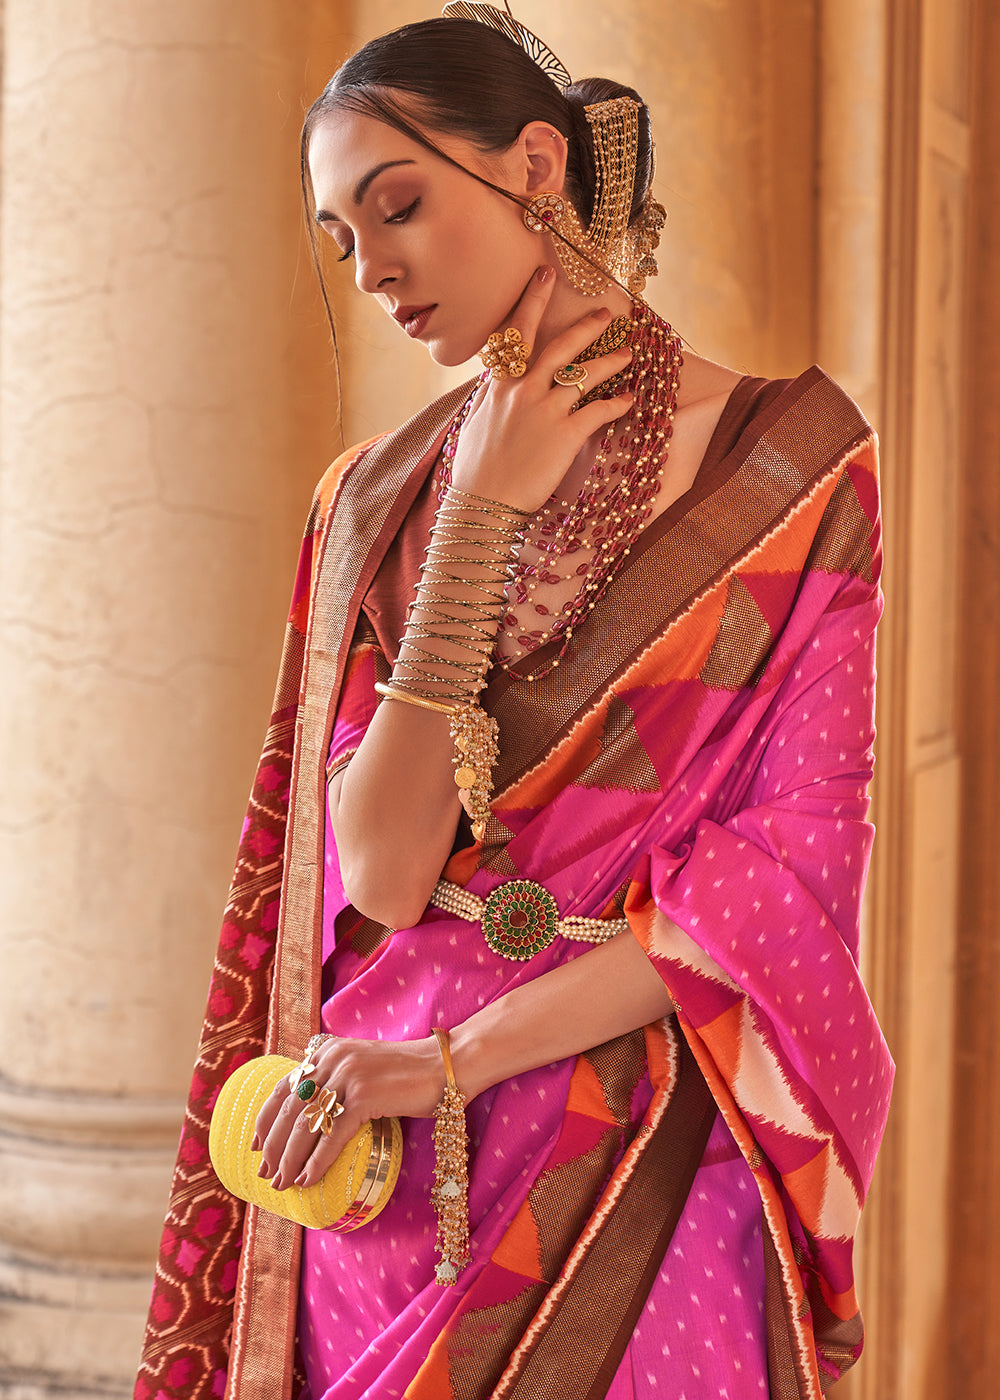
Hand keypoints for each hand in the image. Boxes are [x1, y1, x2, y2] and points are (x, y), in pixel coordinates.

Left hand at [252, 1035, 444, 1189]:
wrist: (444, 1066)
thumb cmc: (406, 1073)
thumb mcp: (361, 1068)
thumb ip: (334, 1081)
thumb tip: (307, 1118)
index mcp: (326, 1050)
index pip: (283, 1087)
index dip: (265, 1120)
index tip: (254, 1146)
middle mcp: (331, 1058)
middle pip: (290, 1109)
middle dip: (273, 1147)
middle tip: (266, 1174)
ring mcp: (347, 1075)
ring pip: (306, 1126)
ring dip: (290, 1160)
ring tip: (283, 1183)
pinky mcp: (364, 1096)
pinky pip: (331, 1136)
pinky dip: (316, 1162)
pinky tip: (308, 1180)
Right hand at [449, 266, 633, 513]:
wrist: (482, 506)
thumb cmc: (475, 472)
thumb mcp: (474, 425)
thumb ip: (489, 397)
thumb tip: (494, 381)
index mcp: (499, 386)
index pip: (516, 333)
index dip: (532, 301)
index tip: (545, 275)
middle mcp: (523, 391)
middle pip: (560, 347)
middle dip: (587, 327)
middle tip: (607, 315)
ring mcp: (545, 412)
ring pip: (585, 374)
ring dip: (610, 362)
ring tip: (629, 355)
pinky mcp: (565, 436)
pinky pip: (599, 411)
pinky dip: (617, 403)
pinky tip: (629, 400)